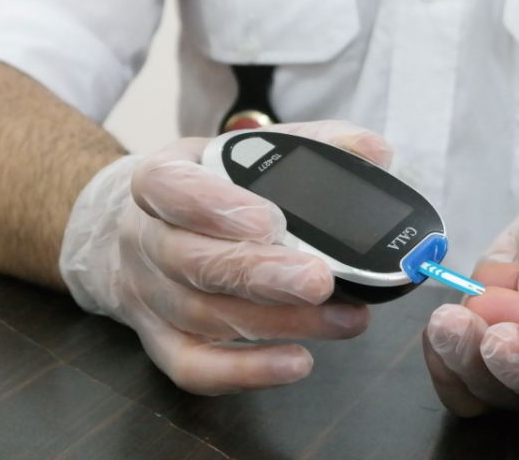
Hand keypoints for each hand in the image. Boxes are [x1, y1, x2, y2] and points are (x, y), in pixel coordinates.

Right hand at [59, 120, 392, 394]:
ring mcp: (148, 294)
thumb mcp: (251, 151)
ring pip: (204, 317)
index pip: (170, 188)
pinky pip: (194, 367)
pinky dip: (247, 372)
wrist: (143, 226)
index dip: (214, 207)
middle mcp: (145, 238)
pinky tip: (298, 362)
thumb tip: (375, 153)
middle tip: (321, 280)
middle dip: (262, 276)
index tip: (270, 221)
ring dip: (280, 322)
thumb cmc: (212, 186)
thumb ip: (314, 145)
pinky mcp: (161, 341)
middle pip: (193, 262)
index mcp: (161, 178)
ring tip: (345, 318)